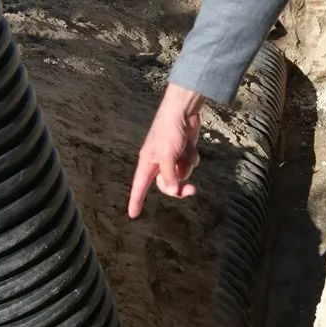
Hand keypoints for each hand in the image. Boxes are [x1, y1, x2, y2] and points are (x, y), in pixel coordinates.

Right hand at [128, 83, 203, 216]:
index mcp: (148, 162)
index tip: (133, 214)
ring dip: (187, 165)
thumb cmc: (170, 130)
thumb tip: (172, 191)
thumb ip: (169, 175)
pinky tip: (190, 145)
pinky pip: (190, 164)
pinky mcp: (183, 152)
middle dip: (179, 186)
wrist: (183, 111)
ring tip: (185, 150)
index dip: (136, 200)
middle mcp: (158, 162)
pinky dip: (192, 157)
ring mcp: (172, 158)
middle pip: (167, 185)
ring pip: (181, 174)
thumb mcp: (167, 155)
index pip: (139, 186)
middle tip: (192, 190)